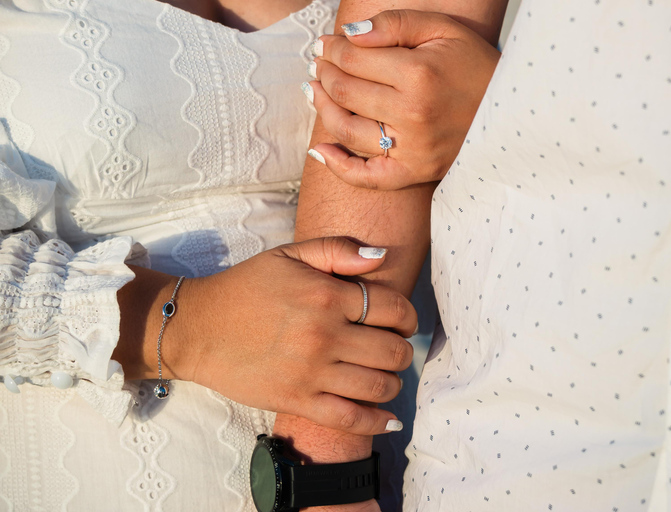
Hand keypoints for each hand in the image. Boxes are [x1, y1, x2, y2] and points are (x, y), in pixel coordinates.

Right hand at [173, 237, 415, 434]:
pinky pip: (350, 419)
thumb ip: (337, 250)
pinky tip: (389, 419)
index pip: (393, 309)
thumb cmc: (245, 287)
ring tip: (386, 376)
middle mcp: (324, 334)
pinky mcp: (297, 400)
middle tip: (393, 349)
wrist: (198, 327)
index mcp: (326, 295)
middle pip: (392, 351)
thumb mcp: (288, 254)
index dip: (408, 316)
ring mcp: (311, 371)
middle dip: (402, 351)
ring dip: (392, 382)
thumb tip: (382, 255)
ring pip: (378, 385)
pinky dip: (377, 422)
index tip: (403, 322)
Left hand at [304, 9, 499, 189]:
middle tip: (319, 65)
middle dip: (324, 74)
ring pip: (347, 131)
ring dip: (323, 109)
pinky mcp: (415, 173)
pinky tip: (319, 150)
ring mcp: (412, 149)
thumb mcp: (443, 30)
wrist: (512, 112)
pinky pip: (366, 177)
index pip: (354, 60)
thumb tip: (349, 35)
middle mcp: (412, 115)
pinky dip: (337, 165)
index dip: (332, 49)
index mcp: (419, 75)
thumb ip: (395, 24)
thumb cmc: (475, 66)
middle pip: (346, 92)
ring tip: (316, 92)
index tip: (327, 44)